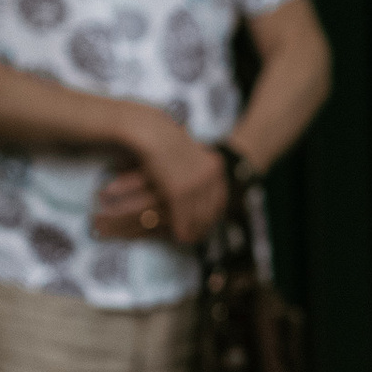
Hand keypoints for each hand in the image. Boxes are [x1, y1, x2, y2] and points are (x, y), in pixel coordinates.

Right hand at [98, 114, 230, 248]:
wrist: (151, 131)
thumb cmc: (165, 140)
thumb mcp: (189, 152)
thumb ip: (197, 166)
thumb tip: (200, 179)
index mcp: (215, 165)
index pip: (220, 197)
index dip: (214, 213)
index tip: (209, 224)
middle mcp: (210, 176)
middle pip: (212, 209)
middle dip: (206, 225)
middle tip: (199, 237)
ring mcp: (196, 185)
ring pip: (199, 217)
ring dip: (195, 230)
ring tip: (190, 240)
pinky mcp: (179, 192)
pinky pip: (184, 218)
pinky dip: (183, 229)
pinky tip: (180, 237)